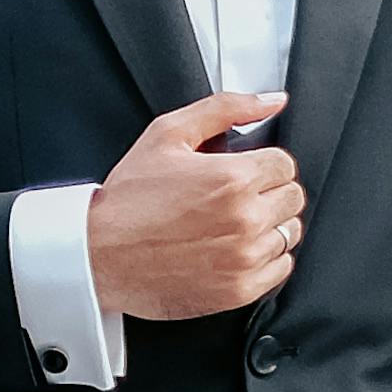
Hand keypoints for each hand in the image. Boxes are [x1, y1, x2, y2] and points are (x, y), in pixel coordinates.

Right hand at [86, 93, 302, 321]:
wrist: (99, 255)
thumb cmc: (128, 200)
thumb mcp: (168, 134)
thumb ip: (225, 109)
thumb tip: (272, 101)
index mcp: (233, 178)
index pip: (285, 164)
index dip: (262, 165)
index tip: (241, 173)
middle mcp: (245, 219)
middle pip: (292, 198)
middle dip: (267, 192)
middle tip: (232, 198)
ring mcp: (245, 258)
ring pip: (288, 233)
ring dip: (268, 226)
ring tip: (229, 225)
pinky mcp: (240, 289)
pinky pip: (280, 269)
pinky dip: (264, 260)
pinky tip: (232, 250)